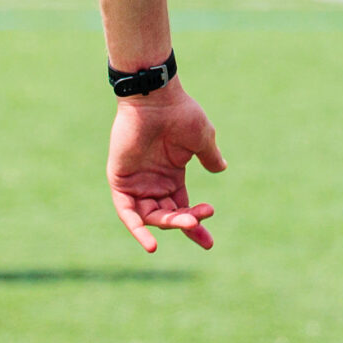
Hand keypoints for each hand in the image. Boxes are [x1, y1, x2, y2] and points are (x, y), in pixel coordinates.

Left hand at [106, 86, 225, 251]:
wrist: (156, 98)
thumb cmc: (180, 113)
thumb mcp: (202, 139)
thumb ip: (210, 156)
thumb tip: (221, 169)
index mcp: (171, 175)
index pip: (182, 208)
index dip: (195, 225)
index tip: (208, 243)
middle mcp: (153, 183)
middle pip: (168, 216)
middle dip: (186, 224)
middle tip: (199, 221)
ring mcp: (136, 183)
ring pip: (151, 217)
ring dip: (170, 224)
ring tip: (188, 222)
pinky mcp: (120, 181)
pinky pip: (127, 213)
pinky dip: (137, 229)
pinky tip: (152, 243)